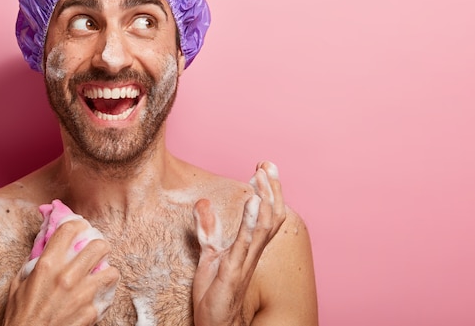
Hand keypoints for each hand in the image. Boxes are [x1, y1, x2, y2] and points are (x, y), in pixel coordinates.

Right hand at [3, 219, 119, 325]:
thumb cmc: (20, 315)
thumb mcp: (19, 283)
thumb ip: (34, 261)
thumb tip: (46, 243)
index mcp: (47, 265)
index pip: (70, 229)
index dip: (78, 224)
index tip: (80, 228)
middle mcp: (66, 276)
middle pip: (99, 245)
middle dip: (99, 246)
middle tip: (95, 252)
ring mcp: (82, 294)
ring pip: (111, 270)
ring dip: (106, 271)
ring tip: (99, 275)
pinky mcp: (92, 311)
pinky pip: (108, 294)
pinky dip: (104, 293)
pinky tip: (97, 294)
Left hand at [192, 161, 286, 325]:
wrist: (216, 323)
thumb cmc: (216, 292)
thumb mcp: (209, 254)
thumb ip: (208, 228)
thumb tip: (202, 202)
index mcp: (250, 246)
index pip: (266, 214)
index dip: (269, 191)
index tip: (264, 167)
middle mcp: (253, 251)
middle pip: (272, 216)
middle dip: (272, 189)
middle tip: (267, 164)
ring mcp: (245, 261)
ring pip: (264, 226)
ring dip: (265, 198)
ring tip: (262, 175)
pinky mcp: (234, 270)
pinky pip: (246, 243)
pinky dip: (250, 221)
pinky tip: (252, 201)